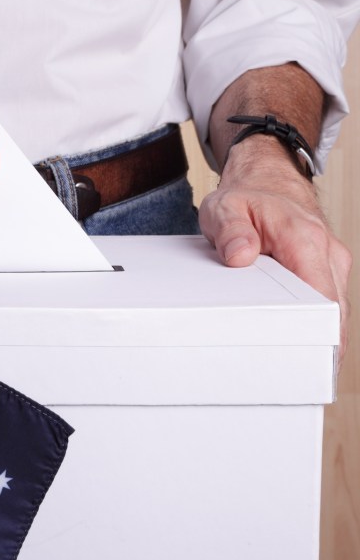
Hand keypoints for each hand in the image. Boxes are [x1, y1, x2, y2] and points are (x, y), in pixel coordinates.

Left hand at [199, 137, 351, 366]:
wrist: (266, 181)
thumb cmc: (246, 198)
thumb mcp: (224, 209)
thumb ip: (231, 232)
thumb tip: (241, 256)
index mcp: (304, 240)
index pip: (322, 298)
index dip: (321, 335)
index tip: (311, 363)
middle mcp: (326, 252)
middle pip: (334, 312)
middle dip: (321, 345)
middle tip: (298, 378)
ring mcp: (330, 262)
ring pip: (334, 310)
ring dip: (320, 336)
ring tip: (297, 369)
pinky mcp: (326, 269)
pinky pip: (326, 302)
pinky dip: (316, 323)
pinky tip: (298, 343)